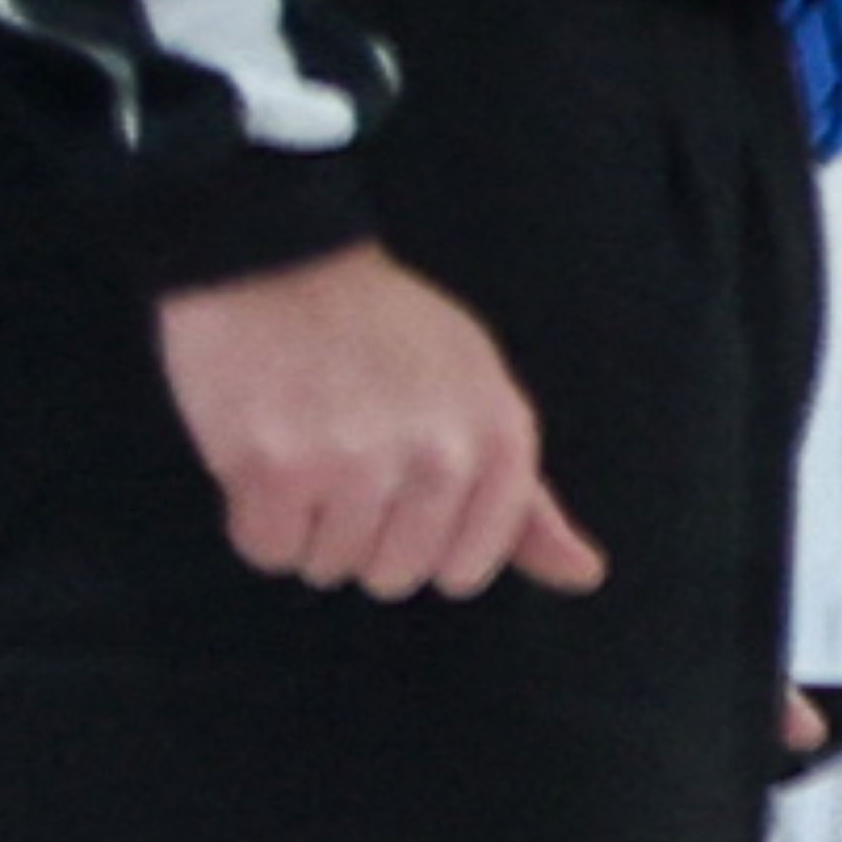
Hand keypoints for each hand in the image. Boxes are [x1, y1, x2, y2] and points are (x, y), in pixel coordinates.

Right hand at [154, 242, 608, 600]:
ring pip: (329, 567)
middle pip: (395, 576)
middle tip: (345, 451)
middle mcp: (441, 453)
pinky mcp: (276, 467)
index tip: (403, 483)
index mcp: (499, 436)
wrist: (280, 264)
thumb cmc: (385, 337)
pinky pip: (269, 550)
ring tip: (306, 442)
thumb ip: (526, 497)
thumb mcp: (478, 396)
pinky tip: (264, 451)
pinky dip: (256, 517)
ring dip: (307, 523)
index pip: (468, 567)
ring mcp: (357, 461)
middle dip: (361, 534)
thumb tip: (584, 575)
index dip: (425, 541)